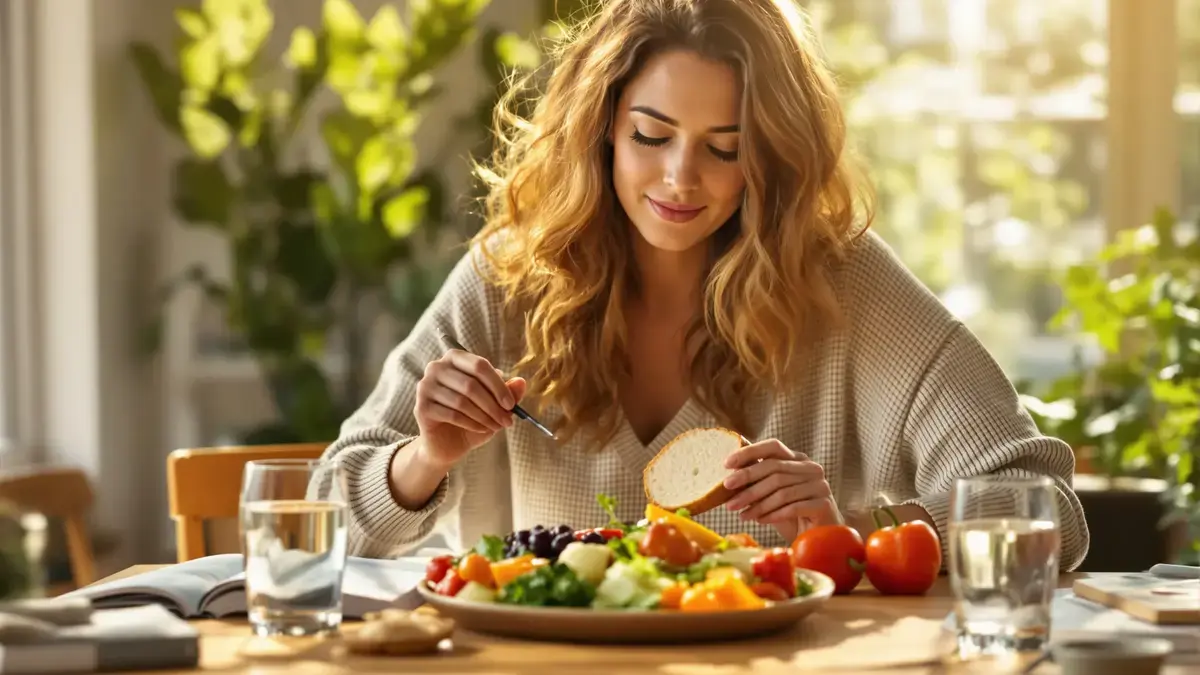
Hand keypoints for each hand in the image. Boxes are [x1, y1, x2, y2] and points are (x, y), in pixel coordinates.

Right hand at [413, 348, 526, 467]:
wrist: (447, 444)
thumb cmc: (472, 418)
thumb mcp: (494, 405)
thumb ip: (507, 393)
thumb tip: (521, 382)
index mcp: (455, 358)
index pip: (479, 365)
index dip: (498, 386)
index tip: (511, 404)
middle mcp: (436, 367)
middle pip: (471, 384)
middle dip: (493, 405)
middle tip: (507, 421)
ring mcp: (425, 386)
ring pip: (463, 401)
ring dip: (484, 417)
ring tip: (495, 427)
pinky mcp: (421, 407)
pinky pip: (452, 415)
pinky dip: (472, 424)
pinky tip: (481, 429)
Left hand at [722, 439, 840, 543]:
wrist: (817, 537)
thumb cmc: (790, 514)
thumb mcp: (770, 493)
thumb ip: (756, 480)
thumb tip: (728, 474)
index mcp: (798, 459)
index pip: (773, 446)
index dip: (749, 452)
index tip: (726, 464)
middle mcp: (811, 468)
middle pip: (774, 468)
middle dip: (748, 481)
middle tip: (727, 494)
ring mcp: (820, 485)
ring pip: (782, 491)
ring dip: (757, 504)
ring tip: (741, 515)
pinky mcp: (824, 504)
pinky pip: (794, 508)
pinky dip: (773, 515)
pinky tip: (759, 521)